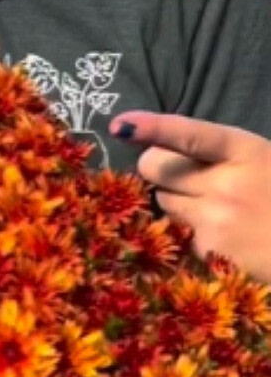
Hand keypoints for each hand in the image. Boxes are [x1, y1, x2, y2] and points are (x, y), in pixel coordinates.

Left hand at [113, 112, 270, 273]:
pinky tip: (223, 238)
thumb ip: (222, 155)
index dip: (153, 128)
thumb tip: (161, 150)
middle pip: (155, 168)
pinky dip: (191, 234)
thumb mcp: (265, 162)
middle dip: (161, 170)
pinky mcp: (209, 251)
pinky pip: (177, 234)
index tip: (121, 125)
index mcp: (247, 151)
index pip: (190, 135)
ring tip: (215, 210)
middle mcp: (226, 183)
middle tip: (186, 179)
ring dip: (176, 202)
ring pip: (161, 201)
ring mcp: (216, 219)